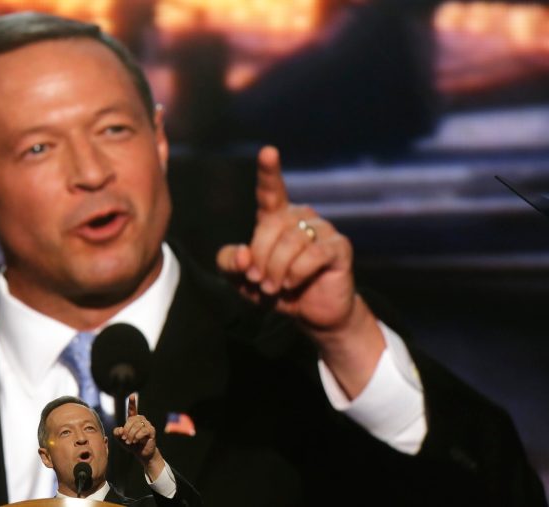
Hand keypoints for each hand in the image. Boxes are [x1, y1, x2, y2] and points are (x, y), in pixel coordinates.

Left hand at [113, 394, 164, 479]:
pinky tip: (136, 441)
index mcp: (133, 420)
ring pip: (137, 426)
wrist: (142, 453)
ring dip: (131, 435)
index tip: (132, 395)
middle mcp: (141, 420)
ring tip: (130, 442)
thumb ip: (117, 433)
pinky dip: (138, 436)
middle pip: (131, 420)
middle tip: (125, 439)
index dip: (132, 402)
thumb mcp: (121, 439)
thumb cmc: (132, 444)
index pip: (132, 409)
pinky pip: (143, 431)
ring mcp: (147, 424)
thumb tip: (120, 429)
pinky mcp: (152, 431)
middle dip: (126, 430)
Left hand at [216, 146, 384, 396]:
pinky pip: (312, 255)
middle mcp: (301, 216)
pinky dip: (296, 274)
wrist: (311, 313)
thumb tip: (244, 254)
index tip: (268, 152)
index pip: (271, 190)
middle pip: (270, 227)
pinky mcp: (339, 247)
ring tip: (275, 287)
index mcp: (276, 217)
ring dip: (276, 271)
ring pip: (290, 243)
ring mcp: (322, 229)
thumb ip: (230, 263)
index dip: (269, 171)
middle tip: (258, 282)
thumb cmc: (276, 288)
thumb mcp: (242, 279)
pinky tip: (293, 285)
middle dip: (259, 259)